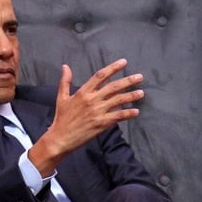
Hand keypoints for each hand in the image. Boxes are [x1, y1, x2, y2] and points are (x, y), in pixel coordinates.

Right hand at [28, 59, 142, 175]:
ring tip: (141, 93)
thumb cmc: (61, 119)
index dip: (113, 68)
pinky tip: (136, 112)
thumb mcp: (61, 98)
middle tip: (140, 77)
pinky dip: (128, 114)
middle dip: (128, 81)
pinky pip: (117, 116)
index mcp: (82, 92)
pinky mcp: (101, 124)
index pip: (100, 76)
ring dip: (131, 96)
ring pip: (118, 101)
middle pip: (113, 87)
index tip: (123, 62)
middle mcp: (92, 100)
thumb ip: (65, 82)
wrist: (60, 138)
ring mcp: (97, 112)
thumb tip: (65, 66)